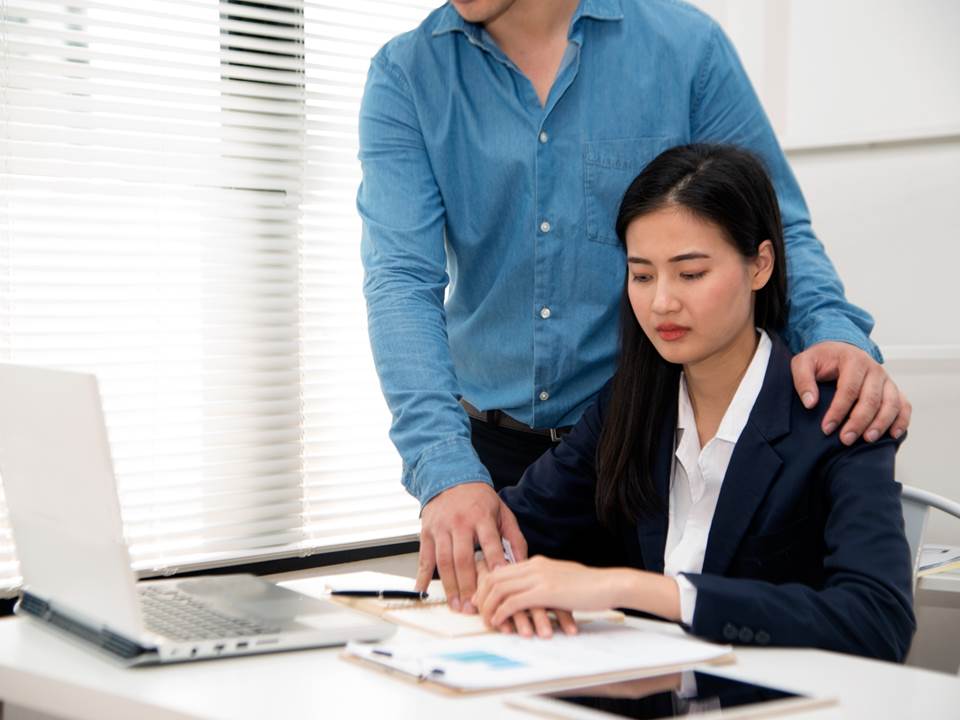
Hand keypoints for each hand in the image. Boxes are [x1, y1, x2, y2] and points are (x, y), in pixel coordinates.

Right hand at [415, 482, 526, 613]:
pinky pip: (424, 557)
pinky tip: (423, 590)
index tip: (498, 580)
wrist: (450, 478)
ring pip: (443, 561)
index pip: (489, 541)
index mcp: (481, 516)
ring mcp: (441, 528)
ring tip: (456, 605)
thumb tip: (522, 565)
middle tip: (473, 607)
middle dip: (468, 585)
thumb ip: (514, 538)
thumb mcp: (503, 513)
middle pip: (463, 558)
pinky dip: (422, 575)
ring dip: (449, 586)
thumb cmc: (479, 500)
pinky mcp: (426, 532)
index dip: (494, 560)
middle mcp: (459, 522)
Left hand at [474, 556, 615, 635]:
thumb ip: (545, 582)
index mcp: (537, 562)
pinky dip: (501, 613)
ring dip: (489, 607)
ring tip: (487, 621)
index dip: (486, 585)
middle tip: (478, 612)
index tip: (480, 599)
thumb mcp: (562, 579)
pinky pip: (513, 601)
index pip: (501, 569)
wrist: (609, 584)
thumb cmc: (590, 586)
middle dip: (482, 595)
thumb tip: (535, 593)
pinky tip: (500, 623)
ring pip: (500, 588)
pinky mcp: (545, 591)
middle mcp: (534, 566)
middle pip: (495, 577)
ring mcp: (539, 577)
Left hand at [791, 341, 910, 444]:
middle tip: (845, 439)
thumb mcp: (803, 363)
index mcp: (853, 360)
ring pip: (891, 403)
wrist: (839, 349)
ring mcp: (886, 379)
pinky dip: (902, 420)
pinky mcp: (893, 389)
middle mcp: (874, 369)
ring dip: (881, 423)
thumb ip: (803, 380)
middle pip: (871, 399)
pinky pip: (904, 405)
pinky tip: (893, 434)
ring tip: (868, 439)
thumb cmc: (822, 358)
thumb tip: (810, 403)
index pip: (848, 389)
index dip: (838, 411)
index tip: (827, 428)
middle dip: (859, 422)